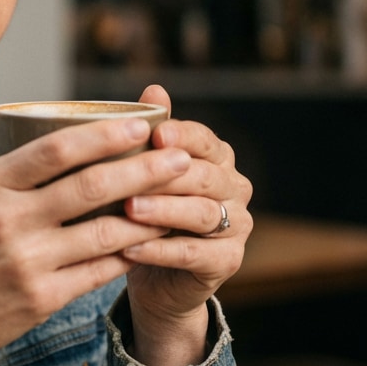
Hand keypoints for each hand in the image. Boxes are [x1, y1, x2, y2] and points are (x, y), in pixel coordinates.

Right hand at [0, 113, 193, 365]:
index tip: (141, 124)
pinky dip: (130, 253)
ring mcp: (27, 262)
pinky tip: (152, 241)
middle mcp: (8, 221)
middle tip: (180, 156)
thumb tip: (33, 126)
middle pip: (91, 187)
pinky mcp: (42, 298)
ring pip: (107, 231)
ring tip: (179, 200)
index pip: (55, 149)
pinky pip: (100, 270)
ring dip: (150, 214)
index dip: (104, 134)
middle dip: (145, 169)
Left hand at [121, 85, 253, 365]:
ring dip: (164, 211)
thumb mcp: (141, 175)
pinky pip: (194, 253)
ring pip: (201, 214)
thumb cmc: (144, 215)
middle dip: (165, 175)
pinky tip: (129, 250)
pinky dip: (160, 251)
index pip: (203, 139)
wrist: (155, 277)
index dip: (181, 136)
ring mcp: (237, 226)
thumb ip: (151, 135)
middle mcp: (234, 188)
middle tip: (130, 177)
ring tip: (129, 210)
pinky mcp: (228, 261)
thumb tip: (154, 88)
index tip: (154, 136)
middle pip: (203, 176)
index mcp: (217, 158)